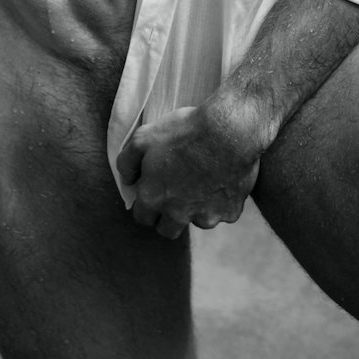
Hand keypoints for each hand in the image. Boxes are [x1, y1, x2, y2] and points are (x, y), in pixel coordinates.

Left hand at [115, 99, 263, 240]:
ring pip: (198, 221)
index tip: (155, 189)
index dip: (147, 203)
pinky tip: (223, 178)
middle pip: (167, 229)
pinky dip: (223, 200)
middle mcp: (178, 214)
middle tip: (177, 192)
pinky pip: (224, 212)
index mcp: (154, 198)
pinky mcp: (230, 212)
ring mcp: (206, 216)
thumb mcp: (143, 137)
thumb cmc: (185, 131)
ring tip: (204, 181)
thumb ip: (127, 162)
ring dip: (198, 208)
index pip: (142, 217)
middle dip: (168, 216)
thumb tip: (129, 180)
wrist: (230, 129)